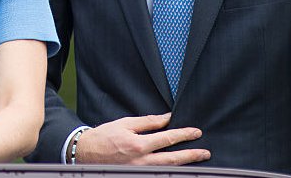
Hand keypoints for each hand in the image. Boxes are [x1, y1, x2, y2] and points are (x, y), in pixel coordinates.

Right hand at [75, 113, 210, 164]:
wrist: (85, 153)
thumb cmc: (104, 136)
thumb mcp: (125, 123)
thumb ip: (147, 122)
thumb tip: (166, 118)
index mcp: (138, 144)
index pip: (167, 139)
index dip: (183, 135)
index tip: (196, 132)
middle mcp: (140, 161)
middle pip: (172, 159)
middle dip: (191, 155)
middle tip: (205, 153)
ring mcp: (139, 171)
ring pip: (167, 170)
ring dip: (183, 165)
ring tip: (196, 160)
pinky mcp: (135, 175)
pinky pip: (156, 173)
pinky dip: (168, 171)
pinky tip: (177, 168)